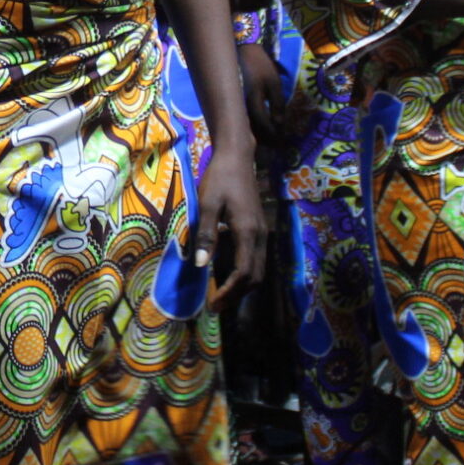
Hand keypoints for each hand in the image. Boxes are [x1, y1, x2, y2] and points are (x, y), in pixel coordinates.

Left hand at [190, 142, 266, 311]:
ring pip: (259, 270)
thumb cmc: (220, 179)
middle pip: (255, 277)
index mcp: (248, 232)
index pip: (243, 272)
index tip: (213, 304)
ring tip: (221, 296)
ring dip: (242, 287)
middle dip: (236, 295)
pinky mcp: (260, 229)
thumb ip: (205, 235)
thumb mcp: (207, 204)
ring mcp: (263, 233)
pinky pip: (257, 260)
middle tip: (216, 307)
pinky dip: (245, 275)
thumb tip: (200, 265)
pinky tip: (228, 276)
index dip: (229, 292)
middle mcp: (260, 236)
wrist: (237, 158)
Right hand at [238, 41, 285, 143]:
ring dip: (258, 135)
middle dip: (265, 140)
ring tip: (269, 142)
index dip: (273, 135)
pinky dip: (252, 127)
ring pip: (247, 126)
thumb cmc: (260, 66)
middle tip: (276, 148)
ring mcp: (236, 105)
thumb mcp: (274, 82)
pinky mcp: (233, 104)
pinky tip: (259, 130)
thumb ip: (278, 103)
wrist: (241, 53)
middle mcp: (242, 106)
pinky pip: (243, 119)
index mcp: (253, 100)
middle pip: (253, 130)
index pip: (264, 124)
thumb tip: (279, 123)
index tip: (282, 144)